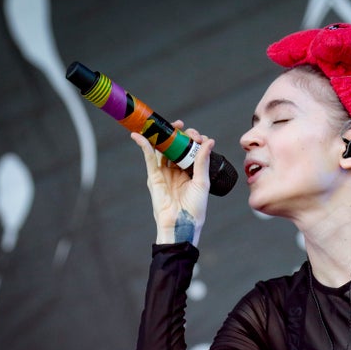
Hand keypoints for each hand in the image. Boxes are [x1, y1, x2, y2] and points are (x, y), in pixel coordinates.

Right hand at [131, 120, 212, 245]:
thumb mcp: (202, 182)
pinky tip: (140, 135)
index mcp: (191, 171)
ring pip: (162, 149)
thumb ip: (203, 161)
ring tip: (169, 126)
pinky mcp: (154, 176)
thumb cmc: (195, 208)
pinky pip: (148, 158)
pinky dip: (144, 145)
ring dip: (164, 136)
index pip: (190, 149)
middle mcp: (177, 170)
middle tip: (184, 129)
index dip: (193, 139)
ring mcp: (164, 172)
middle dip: (179, 134)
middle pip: (176, 146)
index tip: (199, 137)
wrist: (182, 223)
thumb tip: (209, 141)